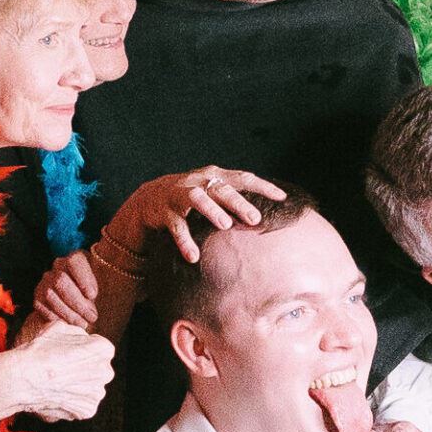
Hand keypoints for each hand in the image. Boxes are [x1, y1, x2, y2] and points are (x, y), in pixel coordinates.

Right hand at [0, 322, 115, 422]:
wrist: (22, 379)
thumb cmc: (38, 351)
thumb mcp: (58, 328)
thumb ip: (77, 333)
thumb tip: (82, 339)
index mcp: (103, 350)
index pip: (99, 348)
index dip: (81, 350)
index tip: (67, 353)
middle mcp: (106, 372)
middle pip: (97, 369)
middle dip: (83, 369)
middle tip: (61, 368)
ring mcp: (97, 394)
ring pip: (90, 388)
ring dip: (78, 386)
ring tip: (57, 382)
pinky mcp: (87, 410)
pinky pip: (82, 404)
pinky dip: (71, 401)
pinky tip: (57, 394)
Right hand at [27, 252, 98, 333]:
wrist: (80, 303)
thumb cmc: (95, 293)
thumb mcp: (103, 286)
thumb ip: (97, 289)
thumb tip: (90, 301)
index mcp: (77, 258)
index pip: (74, 262)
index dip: (82, 278)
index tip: (92, 295)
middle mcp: (58, 266)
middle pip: (61, 281)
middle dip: (77, 302)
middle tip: (91, 316)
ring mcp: (45, 281)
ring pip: (50, 296)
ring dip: (68, 313)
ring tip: (83, 323)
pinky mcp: (38, 298)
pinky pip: (43, 308)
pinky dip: (57, 318)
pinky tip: (70, 324)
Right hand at [110, 167, 287, 261]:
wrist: (149, 199)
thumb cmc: (192, 199)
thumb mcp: (213, 193)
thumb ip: (235, 200)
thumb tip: (267, 219)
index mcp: (215, 175)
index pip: (243, 178)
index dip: (263, 186)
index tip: (282, 197)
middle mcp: (199, 181)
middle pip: (222, 189)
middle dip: (238, 202)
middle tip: (255, 218)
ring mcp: (180, 194)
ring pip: (197, 199)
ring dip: (212, 210)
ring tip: (225, 225)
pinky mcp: (164, 211)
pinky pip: (176, 225)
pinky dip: (185, 240)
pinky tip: (193, 256)